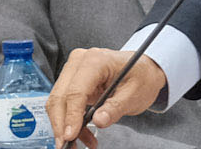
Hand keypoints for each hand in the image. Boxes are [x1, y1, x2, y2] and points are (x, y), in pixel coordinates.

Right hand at [47, 48, 164, 147]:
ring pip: (58, 103)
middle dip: (62, 125)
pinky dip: (71, 122)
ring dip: (65, 127)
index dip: (71, 116)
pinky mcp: (72, 82)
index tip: (70, 136)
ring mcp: (73, 71)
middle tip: (67, 145)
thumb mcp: (135, 94)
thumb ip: (116, 107)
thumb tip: (99, 120)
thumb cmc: (141, 76)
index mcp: (96, 60)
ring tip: (77, 144)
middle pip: (60, 97)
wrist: (142, 70)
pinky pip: (65, 105)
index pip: (76, 91)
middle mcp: (79, 62)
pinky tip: (83, 135)